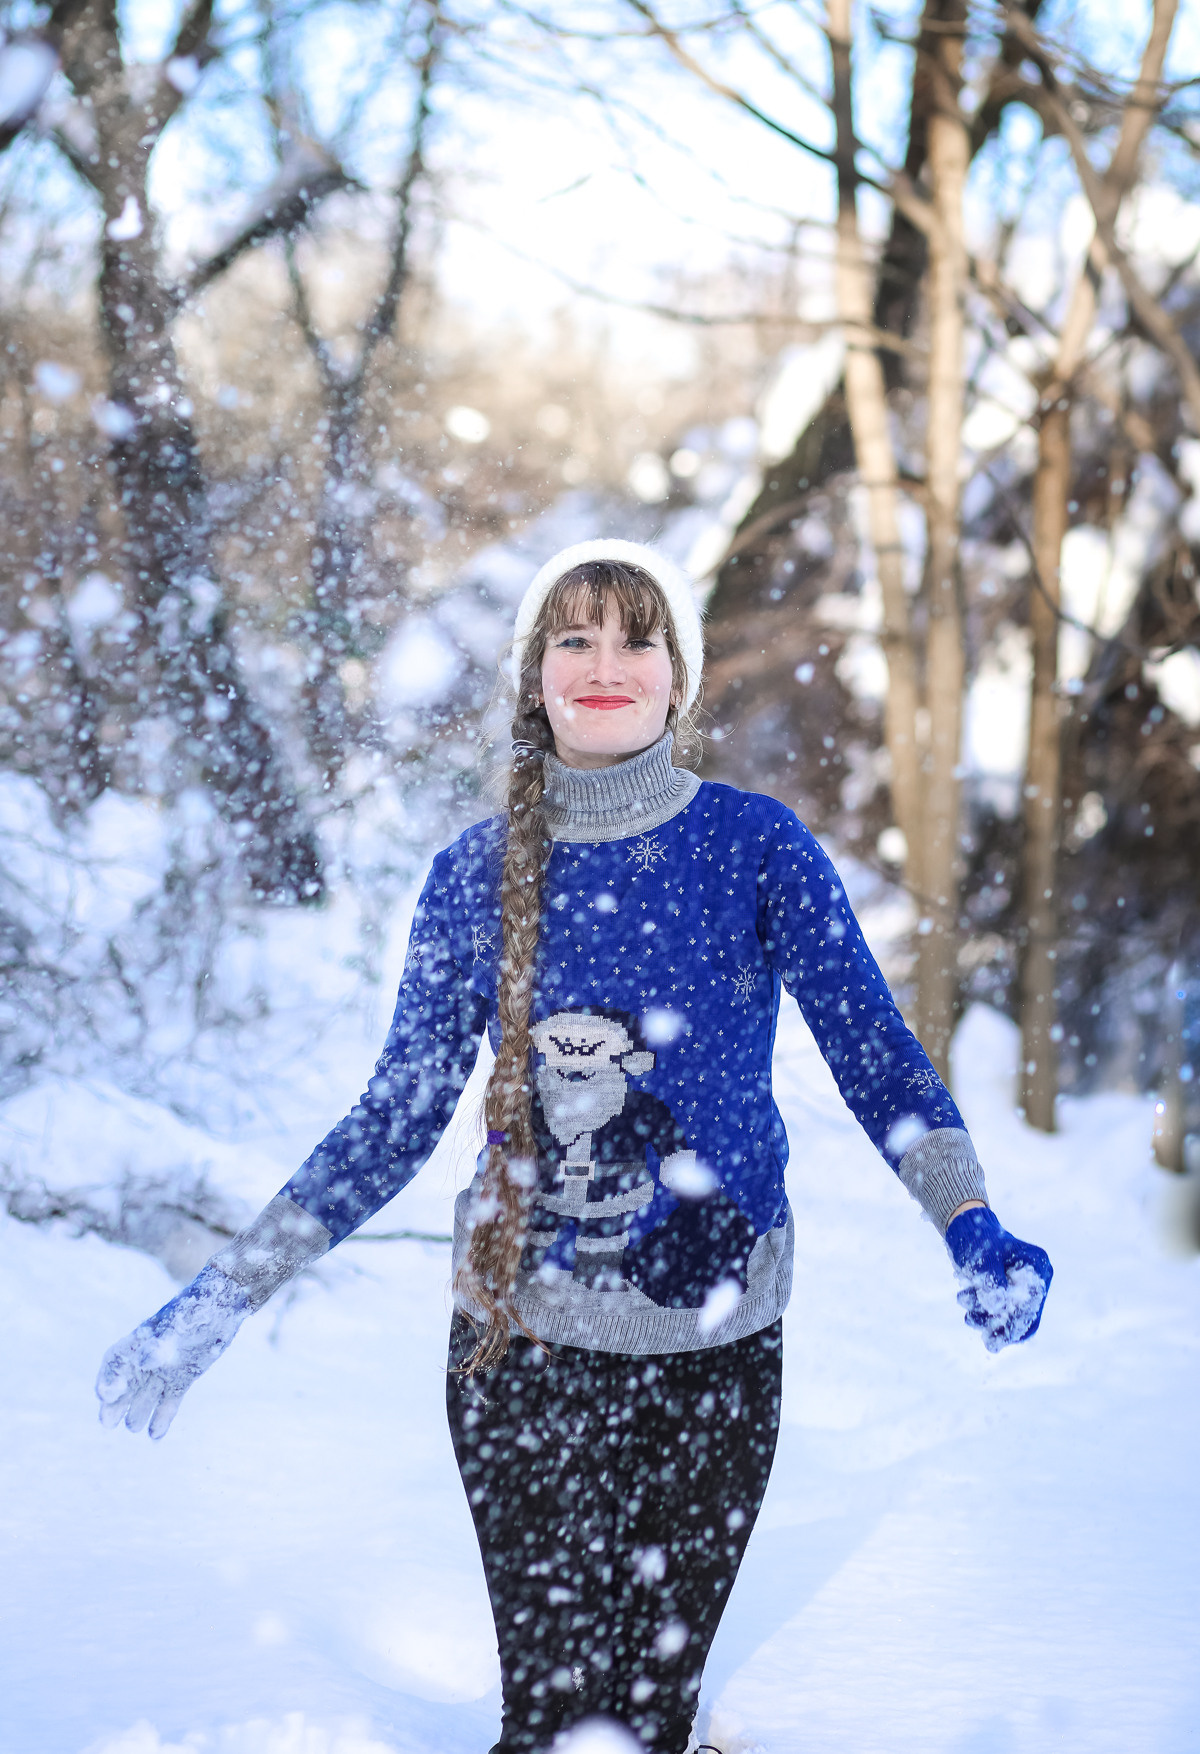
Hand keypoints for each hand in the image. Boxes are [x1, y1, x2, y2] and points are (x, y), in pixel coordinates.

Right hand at [95, 1263, 251, 1439]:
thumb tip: (143, 1362)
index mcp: (142, 1339)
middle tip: (107, 1423)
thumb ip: (161, 1345)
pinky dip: (162, 1417)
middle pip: (125, 1383)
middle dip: (115, 1403)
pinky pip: (169, 1400)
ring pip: (146, 1394)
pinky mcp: (184, 1377)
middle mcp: (151, 1356)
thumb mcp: (179, 1327)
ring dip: (138, 1411)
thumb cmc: (198, 1310)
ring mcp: (167, 1368)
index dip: (108, 1378)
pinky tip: (155, 1436)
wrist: (226, 1304)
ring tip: (134, 1427)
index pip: (116, 1361)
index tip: (106, 1395)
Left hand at [944, 1206, 1051, 1351]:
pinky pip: (1001, 1313)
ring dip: (987, 1319)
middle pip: (1025, 1314)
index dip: (1016, 1323)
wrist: (966, 1228)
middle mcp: (1035, 1277)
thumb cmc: (977, 1238)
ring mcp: (1022, 1286)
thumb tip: (996, 1307)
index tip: (999, 1338)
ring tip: (966, 1308)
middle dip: (1002, 1326)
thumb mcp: (982, 1258)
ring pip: (1010, 1316)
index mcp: (1037, 1265)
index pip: (1032, 1303)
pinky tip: (970, 1315)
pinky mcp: (1009, 1291)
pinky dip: (986, 1316)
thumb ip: (991, 1281)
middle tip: (985, 1338)